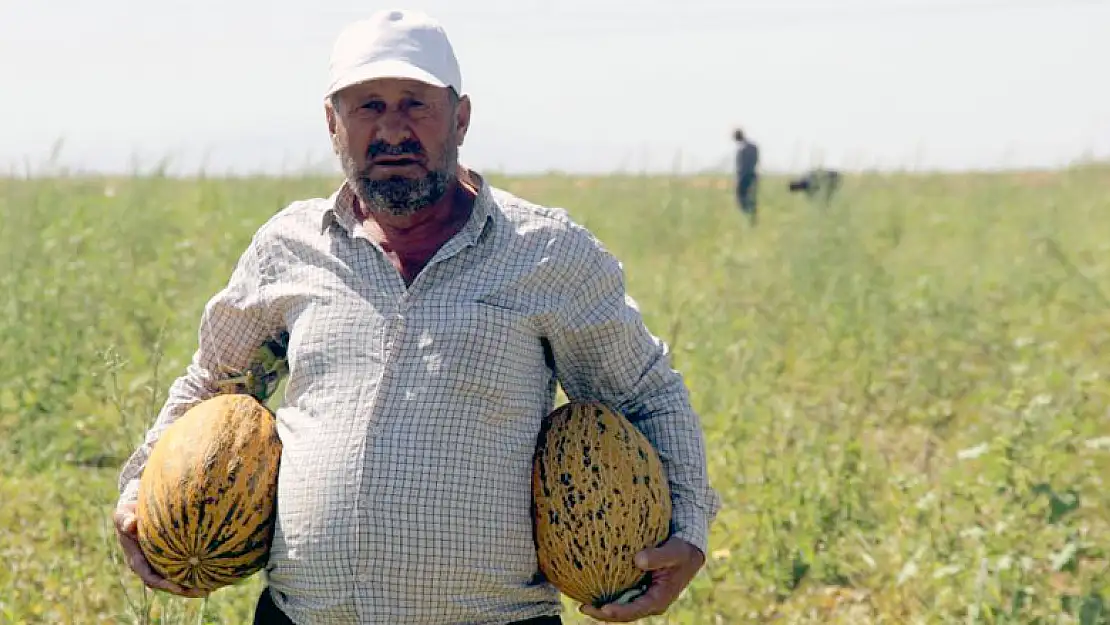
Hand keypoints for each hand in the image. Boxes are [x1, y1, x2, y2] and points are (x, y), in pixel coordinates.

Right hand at [114, 503, 207, 598]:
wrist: (135, 512)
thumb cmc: (130, 512)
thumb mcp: (124, 513)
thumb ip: (125, 519)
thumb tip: (130, 524)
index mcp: (136, 560)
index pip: (150, 577)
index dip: (163, 584)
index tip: (179, 588)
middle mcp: (147, 566)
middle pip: (165, 584)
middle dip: (183, 590)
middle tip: (202, 592)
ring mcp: (158, 564)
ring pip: (175, 580)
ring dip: (191, 587)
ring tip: (210, 589)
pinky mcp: (168, 559)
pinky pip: (181, 569)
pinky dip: (194, 574)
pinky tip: (212, 575)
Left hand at [579, 537, 704, 622]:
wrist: (687, 550)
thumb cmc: (681, 551)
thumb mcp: (674, 551)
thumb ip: (658, 556)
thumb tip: (637, 560)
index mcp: (658, 600)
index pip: (635, 611)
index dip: (619, 612)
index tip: (603, 609)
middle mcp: (648, 602)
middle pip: (623, 614)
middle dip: (602, 614)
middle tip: (583, 608)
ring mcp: (642, 597)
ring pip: (619, 606)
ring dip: (601, 606)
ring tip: (581, 603)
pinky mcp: (637, 588)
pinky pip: (620, 594)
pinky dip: (606, 593)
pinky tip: (589, 587)